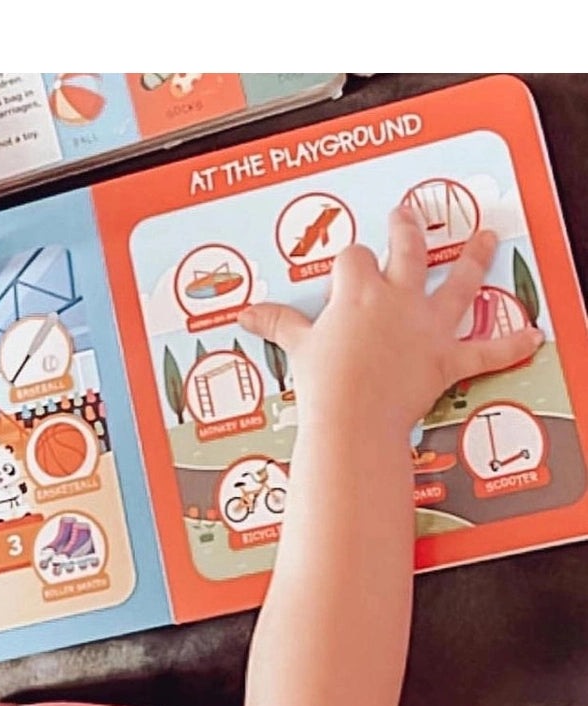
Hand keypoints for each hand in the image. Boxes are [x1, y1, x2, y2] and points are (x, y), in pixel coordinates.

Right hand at [240, 207, 543, 431]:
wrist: (352, 418)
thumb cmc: (324, 383)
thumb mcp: (298, 346)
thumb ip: (277, 323)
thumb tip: (247, 314)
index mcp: (358, 293)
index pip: (353, 258)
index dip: (348, 262)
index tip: (346, 270)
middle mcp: (396, 300)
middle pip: (408, 249)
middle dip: (406, 229)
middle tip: (407, 215)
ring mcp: (426, 326)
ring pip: (457, 283)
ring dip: (473, 259)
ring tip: (484, 239)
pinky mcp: (446, 358)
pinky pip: (485, 350)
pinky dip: (508, 345)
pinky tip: (530, 335)